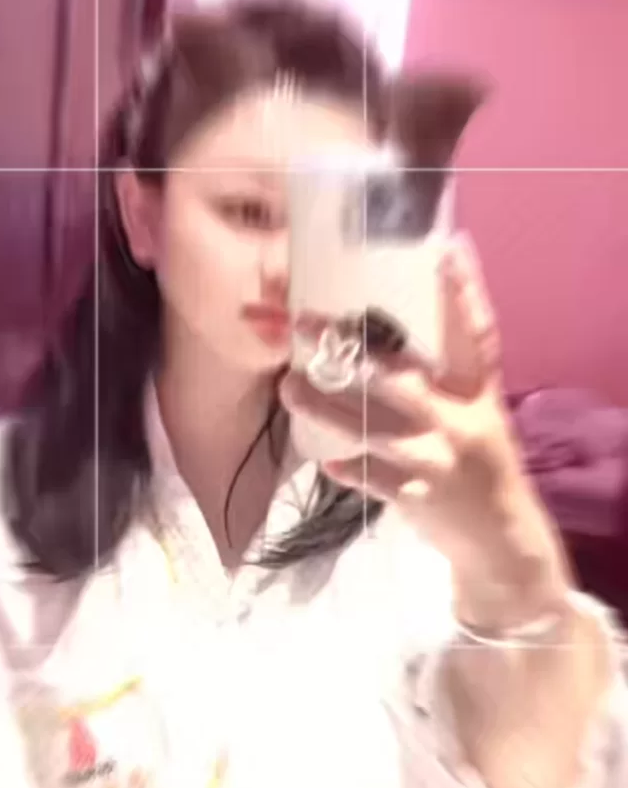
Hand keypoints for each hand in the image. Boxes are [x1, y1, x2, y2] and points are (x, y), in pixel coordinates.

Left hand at [279, 237, 569, 622]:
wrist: (498, 535)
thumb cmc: (475, 460)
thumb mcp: (474, 410)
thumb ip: (438, 373)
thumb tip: (381, 333)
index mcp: (475, 388)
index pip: (474, 332)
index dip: (463, 293)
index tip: (448, 252)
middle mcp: (459, 417)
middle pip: (402, 374)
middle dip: (348, 348)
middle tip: (303, 321)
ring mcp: (437, 457)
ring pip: (372, 427)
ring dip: (325, 406)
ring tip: (289, 387)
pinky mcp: (418, 494)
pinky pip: (372, 477)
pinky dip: (348, 467)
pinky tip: (325, 458)